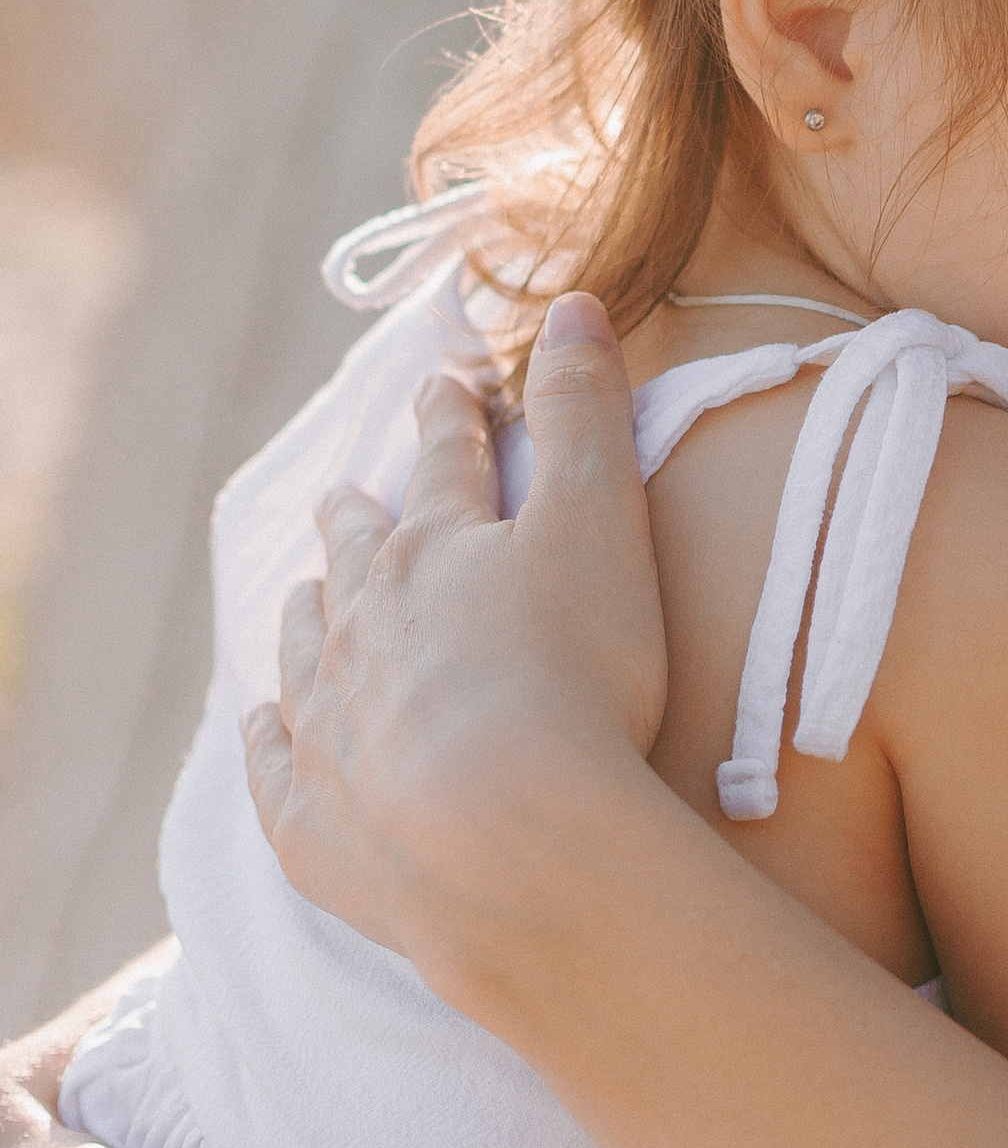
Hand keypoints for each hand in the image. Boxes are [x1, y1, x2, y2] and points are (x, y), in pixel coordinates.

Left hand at [244, 294, 668, 994]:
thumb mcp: (602, 523)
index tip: (441, 387)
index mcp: (437, 550)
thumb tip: (570, 304)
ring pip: (305, 648)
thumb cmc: (573, 676)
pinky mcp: (310, 823)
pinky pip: (273, 767)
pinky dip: (269, 739)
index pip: (448, 463)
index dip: (452, 419)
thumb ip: (587, 413)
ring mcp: (327, 724)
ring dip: (310, 615)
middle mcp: (362, 624)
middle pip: (355, 553)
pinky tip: (264, 728)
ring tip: (308, 597)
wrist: (505, 843)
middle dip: (358, 516)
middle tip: (349, 495)